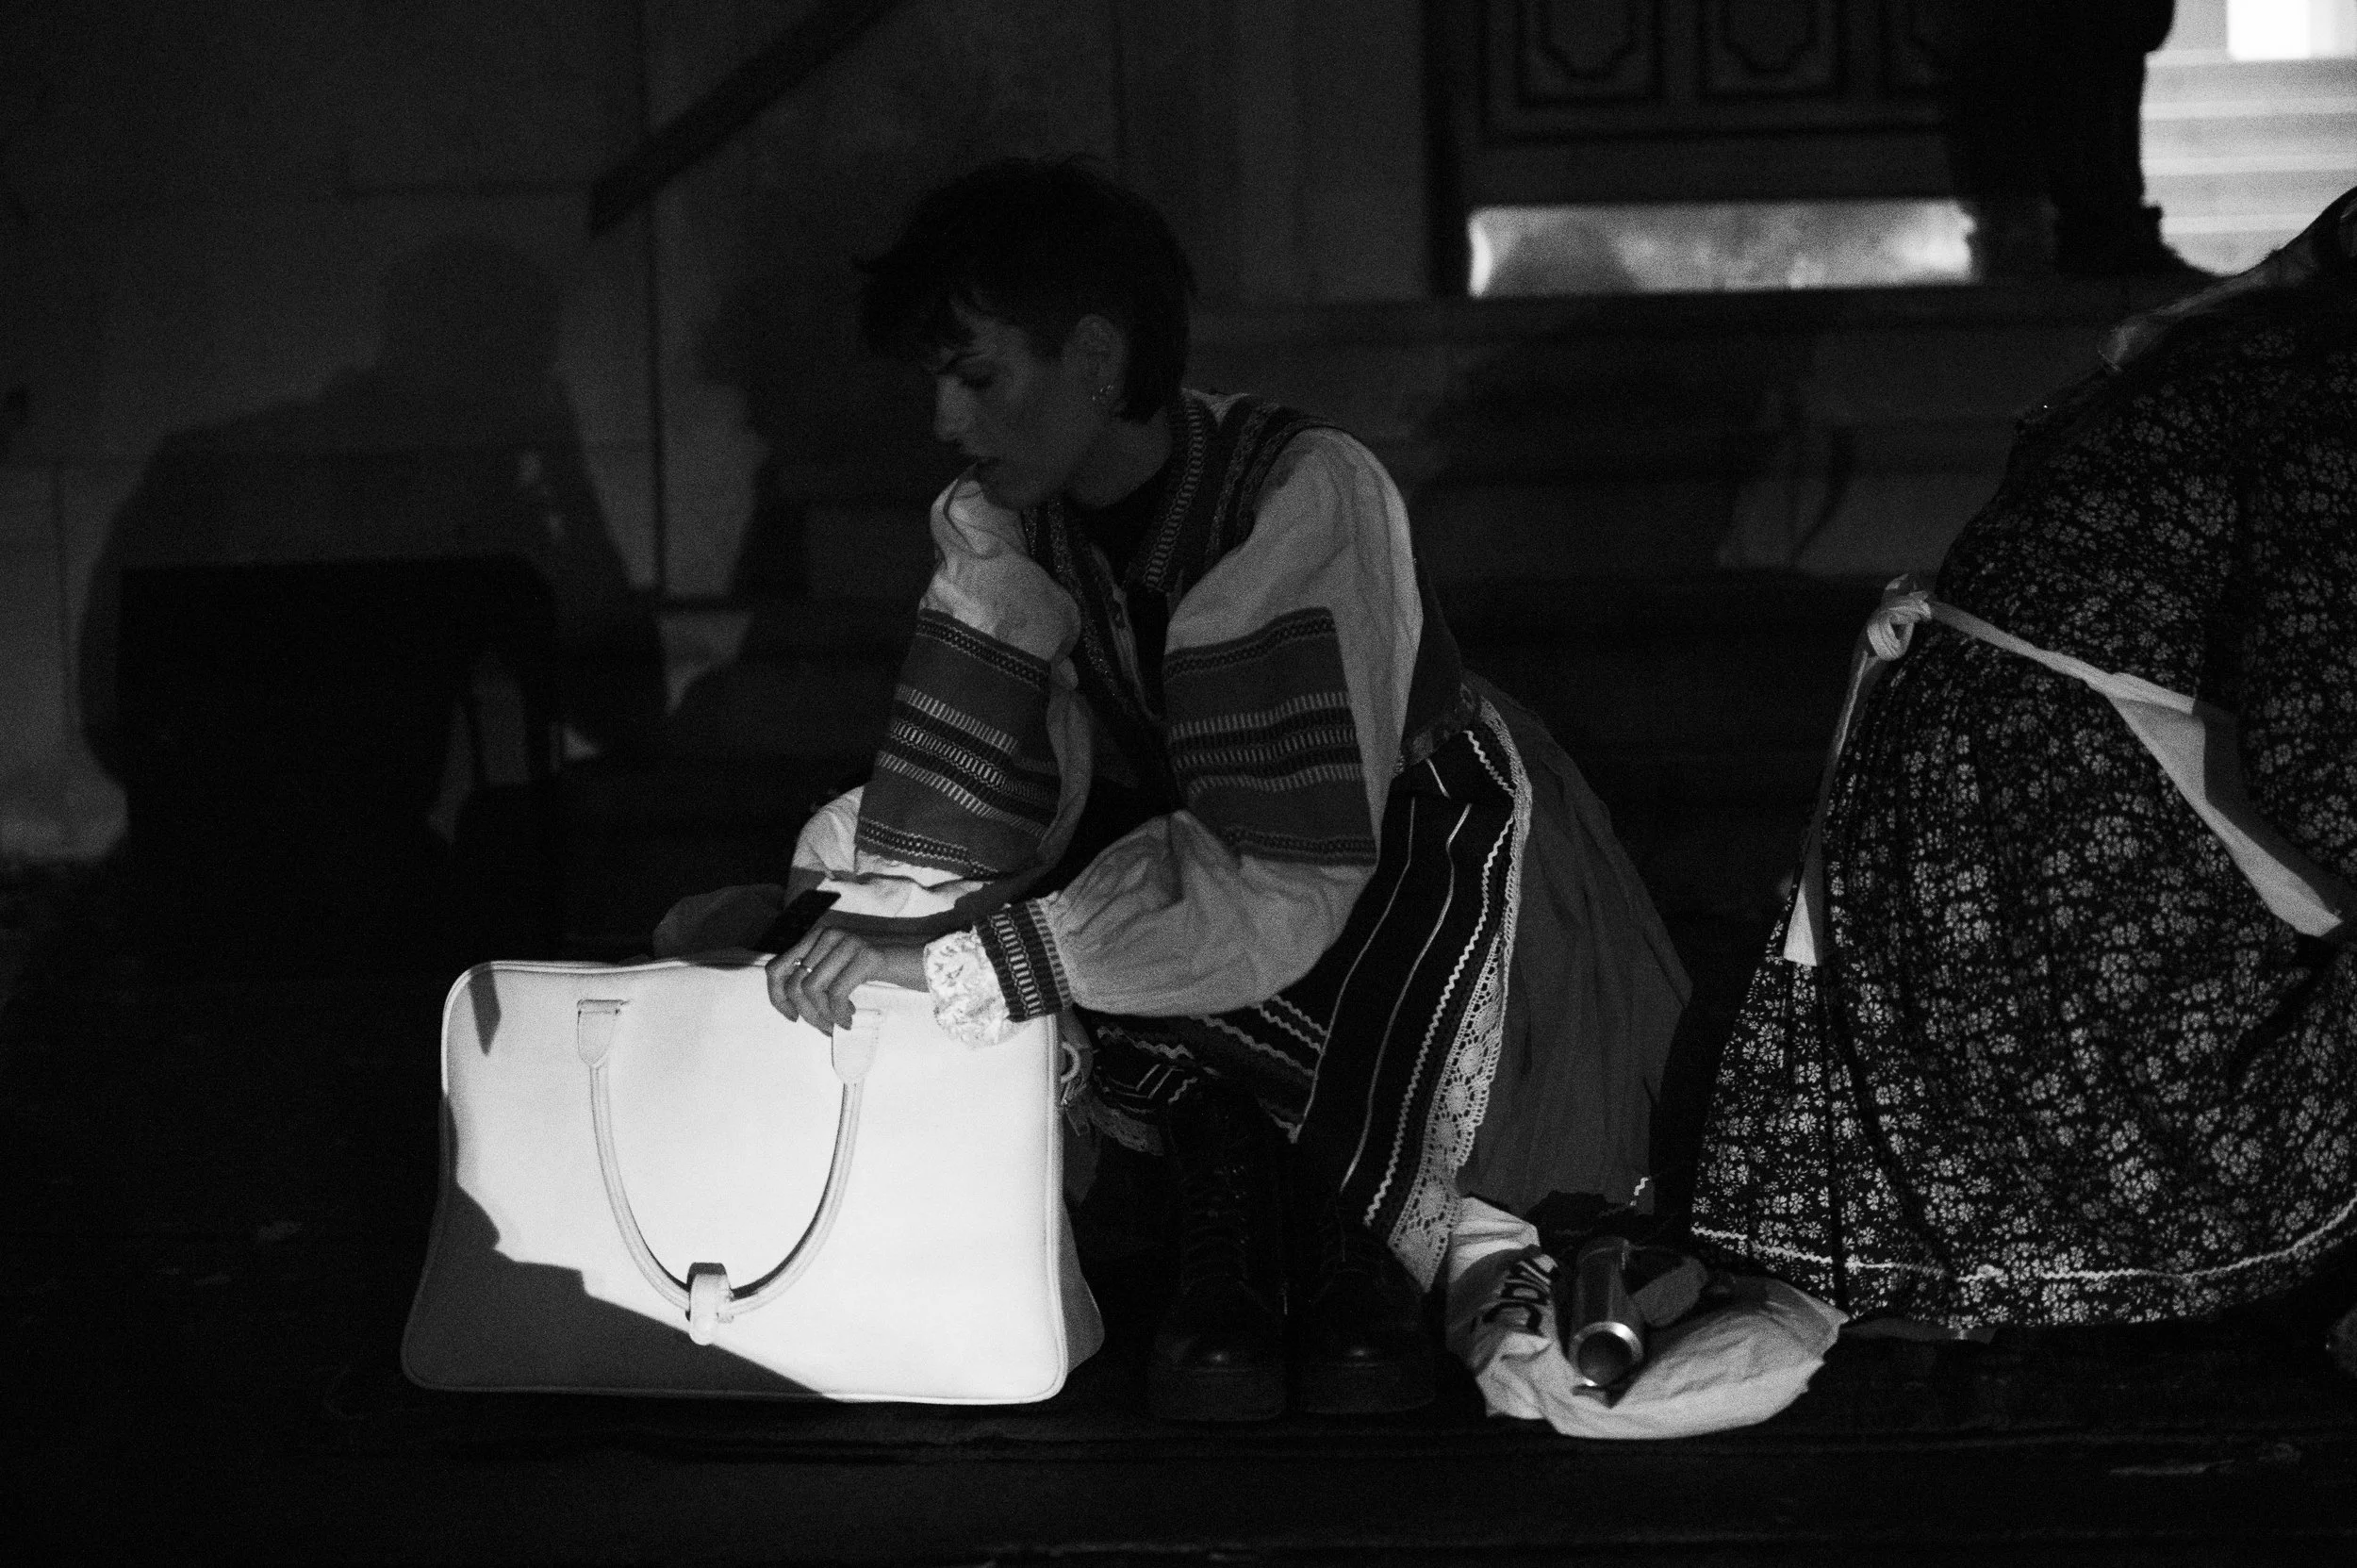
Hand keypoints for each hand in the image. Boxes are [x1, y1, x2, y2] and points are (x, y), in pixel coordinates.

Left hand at [766, 926, 926, 1032]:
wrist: (922, 959)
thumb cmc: (881, 970)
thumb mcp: (842, 969)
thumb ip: (819, 976)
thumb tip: (793, 1005)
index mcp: (817, 937)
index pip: (775, 968)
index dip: (776, 998)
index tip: (793, 1017)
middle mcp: (828, 935)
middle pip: (793, 984)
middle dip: (807, 1014)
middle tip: (825, 1028)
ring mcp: (847, 942)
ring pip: (811, 990)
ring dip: (823, 1016)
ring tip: (839, 1023)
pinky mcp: (867, 955)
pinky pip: (837, 993)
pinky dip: (840, 1014)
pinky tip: (851, 1019)